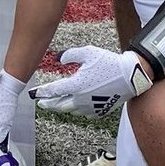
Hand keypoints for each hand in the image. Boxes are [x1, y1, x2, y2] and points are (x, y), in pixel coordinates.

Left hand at [29, 46, 152, 118]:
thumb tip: (59, 59)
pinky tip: (76, 107)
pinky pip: (84, 113)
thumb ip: (70, 55)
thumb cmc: (109, 62)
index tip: (33, 94)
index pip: (53, 91)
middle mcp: (81, 98)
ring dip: (62, 108)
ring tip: (56, 105)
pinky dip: (78, 110)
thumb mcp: (88, 52)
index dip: (41, 92)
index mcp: (76, 85)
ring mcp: (91, 106)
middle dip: (49, 104)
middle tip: (41, 103)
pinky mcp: (100, 110)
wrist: (131, 76)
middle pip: (59, 105)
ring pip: (71, 110)